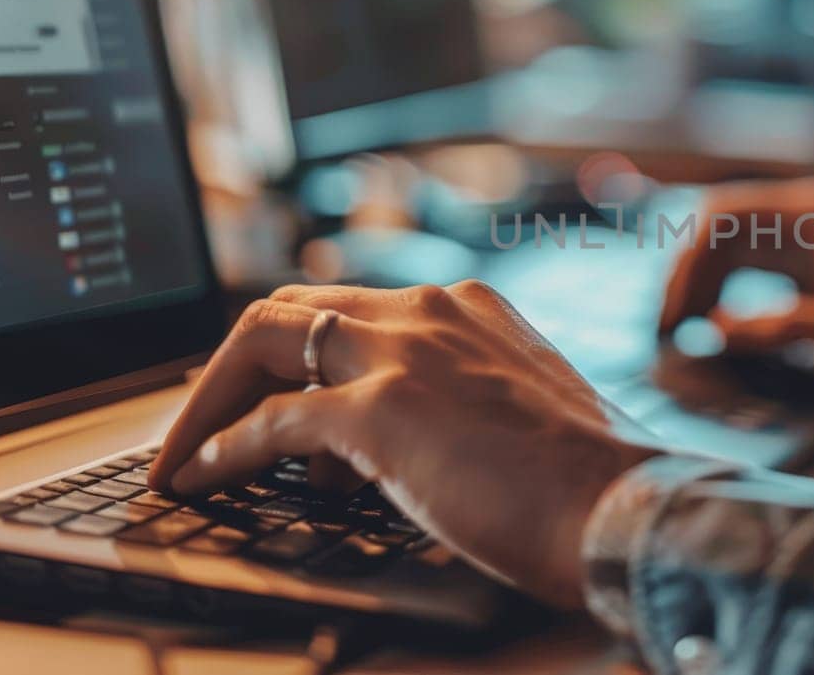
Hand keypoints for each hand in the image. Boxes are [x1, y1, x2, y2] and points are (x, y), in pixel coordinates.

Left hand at [150, 282, 658, 606]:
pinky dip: (224, 449)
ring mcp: (403, 354)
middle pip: (290, 308)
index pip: (349, 305)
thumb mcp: (524, 409)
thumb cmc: (589, 479)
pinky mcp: (381, 410)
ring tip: (187, 452)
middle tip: (203, 417)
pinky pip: (270, 423)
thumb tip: (406, 441)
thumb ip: (464, 399)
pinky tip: (204, 476)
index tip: (265, 391)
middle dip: (233, 364)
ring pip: (263, 343)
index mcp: (468, 307)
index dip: (293, 348)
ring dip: (211, 401)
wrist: (627, 507)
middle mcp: (430, 312)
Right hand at [659, 178, 813, 387]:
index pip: (724, 218)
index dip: (687, 262)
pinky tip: (704, 321)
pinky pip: (740, 257)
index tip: (673, 311)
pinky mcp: (796, 250)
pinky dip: (716, 286)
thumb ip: (782, 326)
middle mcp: (799, 210)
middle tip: (663, 328)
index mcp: (811, 215)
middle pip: (714, 225)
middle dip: (682, 273)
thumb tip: (716, 328)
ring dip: (694, 281)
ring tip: (676, 330)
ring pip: (722, 242)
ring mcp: (797, 227)